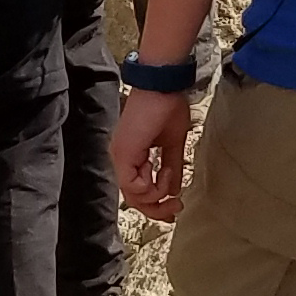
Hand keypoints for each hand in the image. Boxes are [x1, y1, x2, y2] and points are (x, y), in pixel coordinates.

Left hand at [115, 85, 194, 219]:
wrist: (162, 85)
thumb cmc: (167, 106)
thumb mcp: (173, 144)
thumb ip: (172, 168)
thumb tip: (175, 189)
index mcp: (130, 156)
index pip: (137, 192)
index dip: (156, 206)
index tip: (176, 207)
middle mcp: (121, 159)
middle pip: (134, 200)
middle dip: (158, 209)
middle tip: (176, 208)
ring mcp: (120, 157)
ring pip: (134, 197)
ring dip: (158, 194)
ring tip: (169, 176)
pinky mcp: (123, 155)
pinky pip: (134, 187)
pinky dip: (152, 185)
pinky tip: (161, 170)